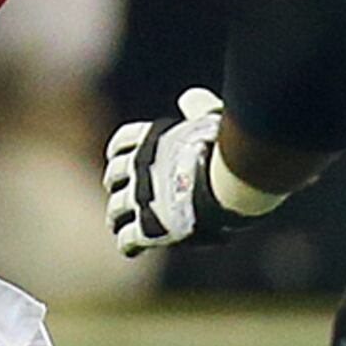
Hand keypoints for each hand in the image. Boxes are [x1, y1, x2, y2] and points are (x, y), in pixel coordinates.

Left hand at [101, 87, 245, 263]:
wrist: (231, 180)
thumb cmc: (228, 147)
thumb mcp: (212, 117)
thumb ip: (199, 108)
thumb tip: (189, 97)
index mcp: (150, 139)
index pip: (122, 142)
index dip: (121, 152)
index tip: (121, 159)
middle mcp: (138, 167)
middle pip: (114, 176)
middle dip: (117, 184)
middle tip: (121, 194)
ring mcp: (140, 198)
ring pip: (115, 209)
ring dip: (117, 216)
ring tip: (117, 223)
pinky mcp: (148, 227)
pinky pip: (127, 239)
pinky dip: (129, 244)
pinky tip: (134, 248)